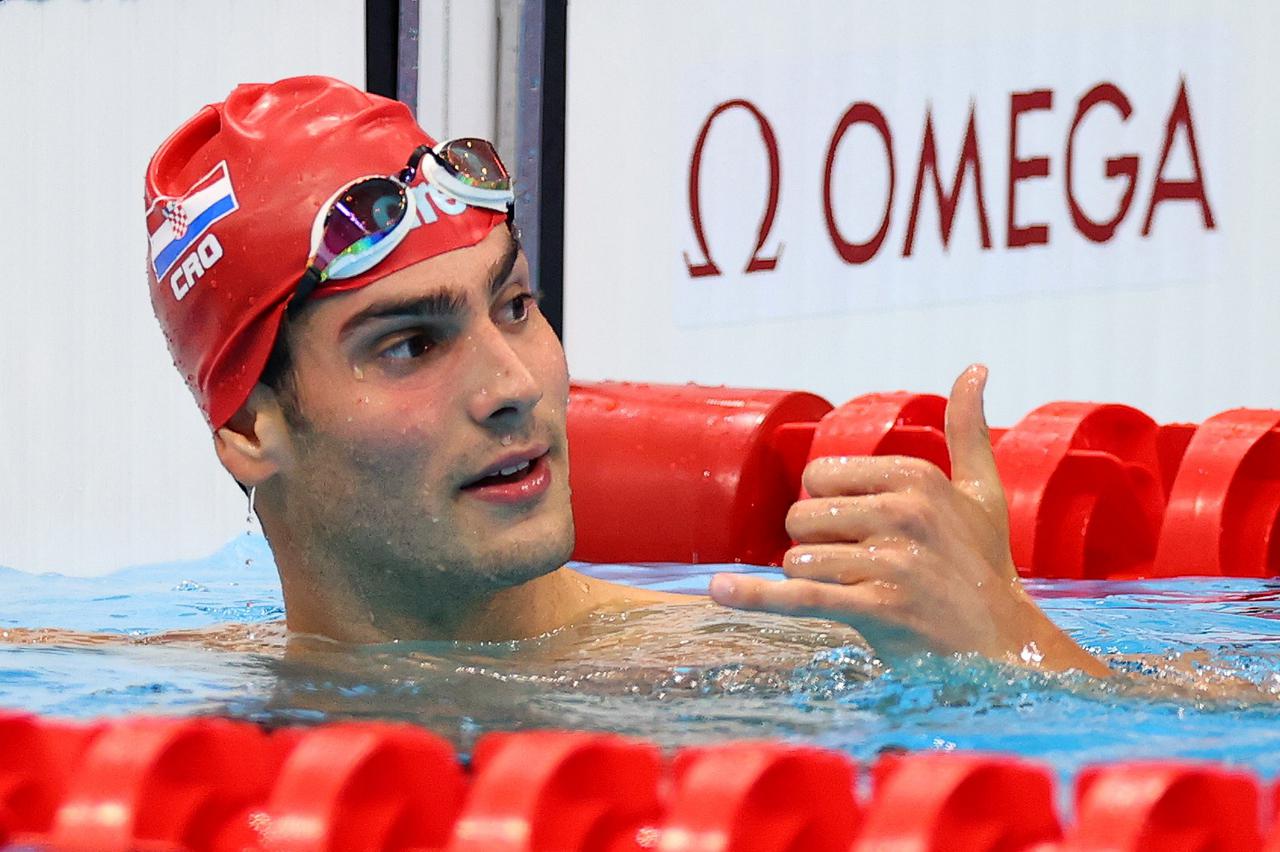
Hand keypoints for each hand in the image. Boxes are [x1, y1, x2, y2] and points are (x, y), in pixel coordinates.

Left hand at [709, 365, 1108, 676]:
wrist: (1003, 646)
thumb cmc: (985, 566)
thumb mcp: (981, 492)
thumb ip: (967, 429)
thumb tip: (975, 367)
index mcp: (915, 476)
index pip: (818, 478)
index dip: (829, 508)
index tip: (866, 530)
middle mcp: (902, 512)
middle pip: (800, 518)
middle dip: (816, 546)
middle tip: (861, 568)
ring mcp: (890, 561)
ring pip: (797, 560)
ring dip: (816, 582)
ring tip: (861, 593)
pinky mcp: (877, 608)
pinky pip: (800, 597)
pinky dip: (755, 596)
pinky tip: (719, 591)